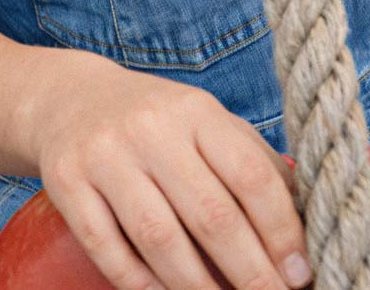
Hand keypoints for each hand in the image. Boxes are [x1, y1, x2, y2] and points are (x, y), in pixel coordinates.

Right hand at [34, 60, 308, 289]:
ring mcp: (101, 154)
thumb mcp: (206, 123)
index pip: (252, 176)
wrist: (66, 98)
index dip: (282, 234)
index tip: (300, 276)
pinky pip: (106, 247)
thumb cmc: (156, 123)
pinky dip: (139, 283)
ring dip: (198, 288)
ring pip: (158, 238)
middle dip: (250, 275)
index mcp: (195, 111)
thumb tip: (305, 236)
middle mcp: (148, 128)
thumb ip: (254, 165)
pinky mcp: (64, 180)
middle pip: (210, 215)